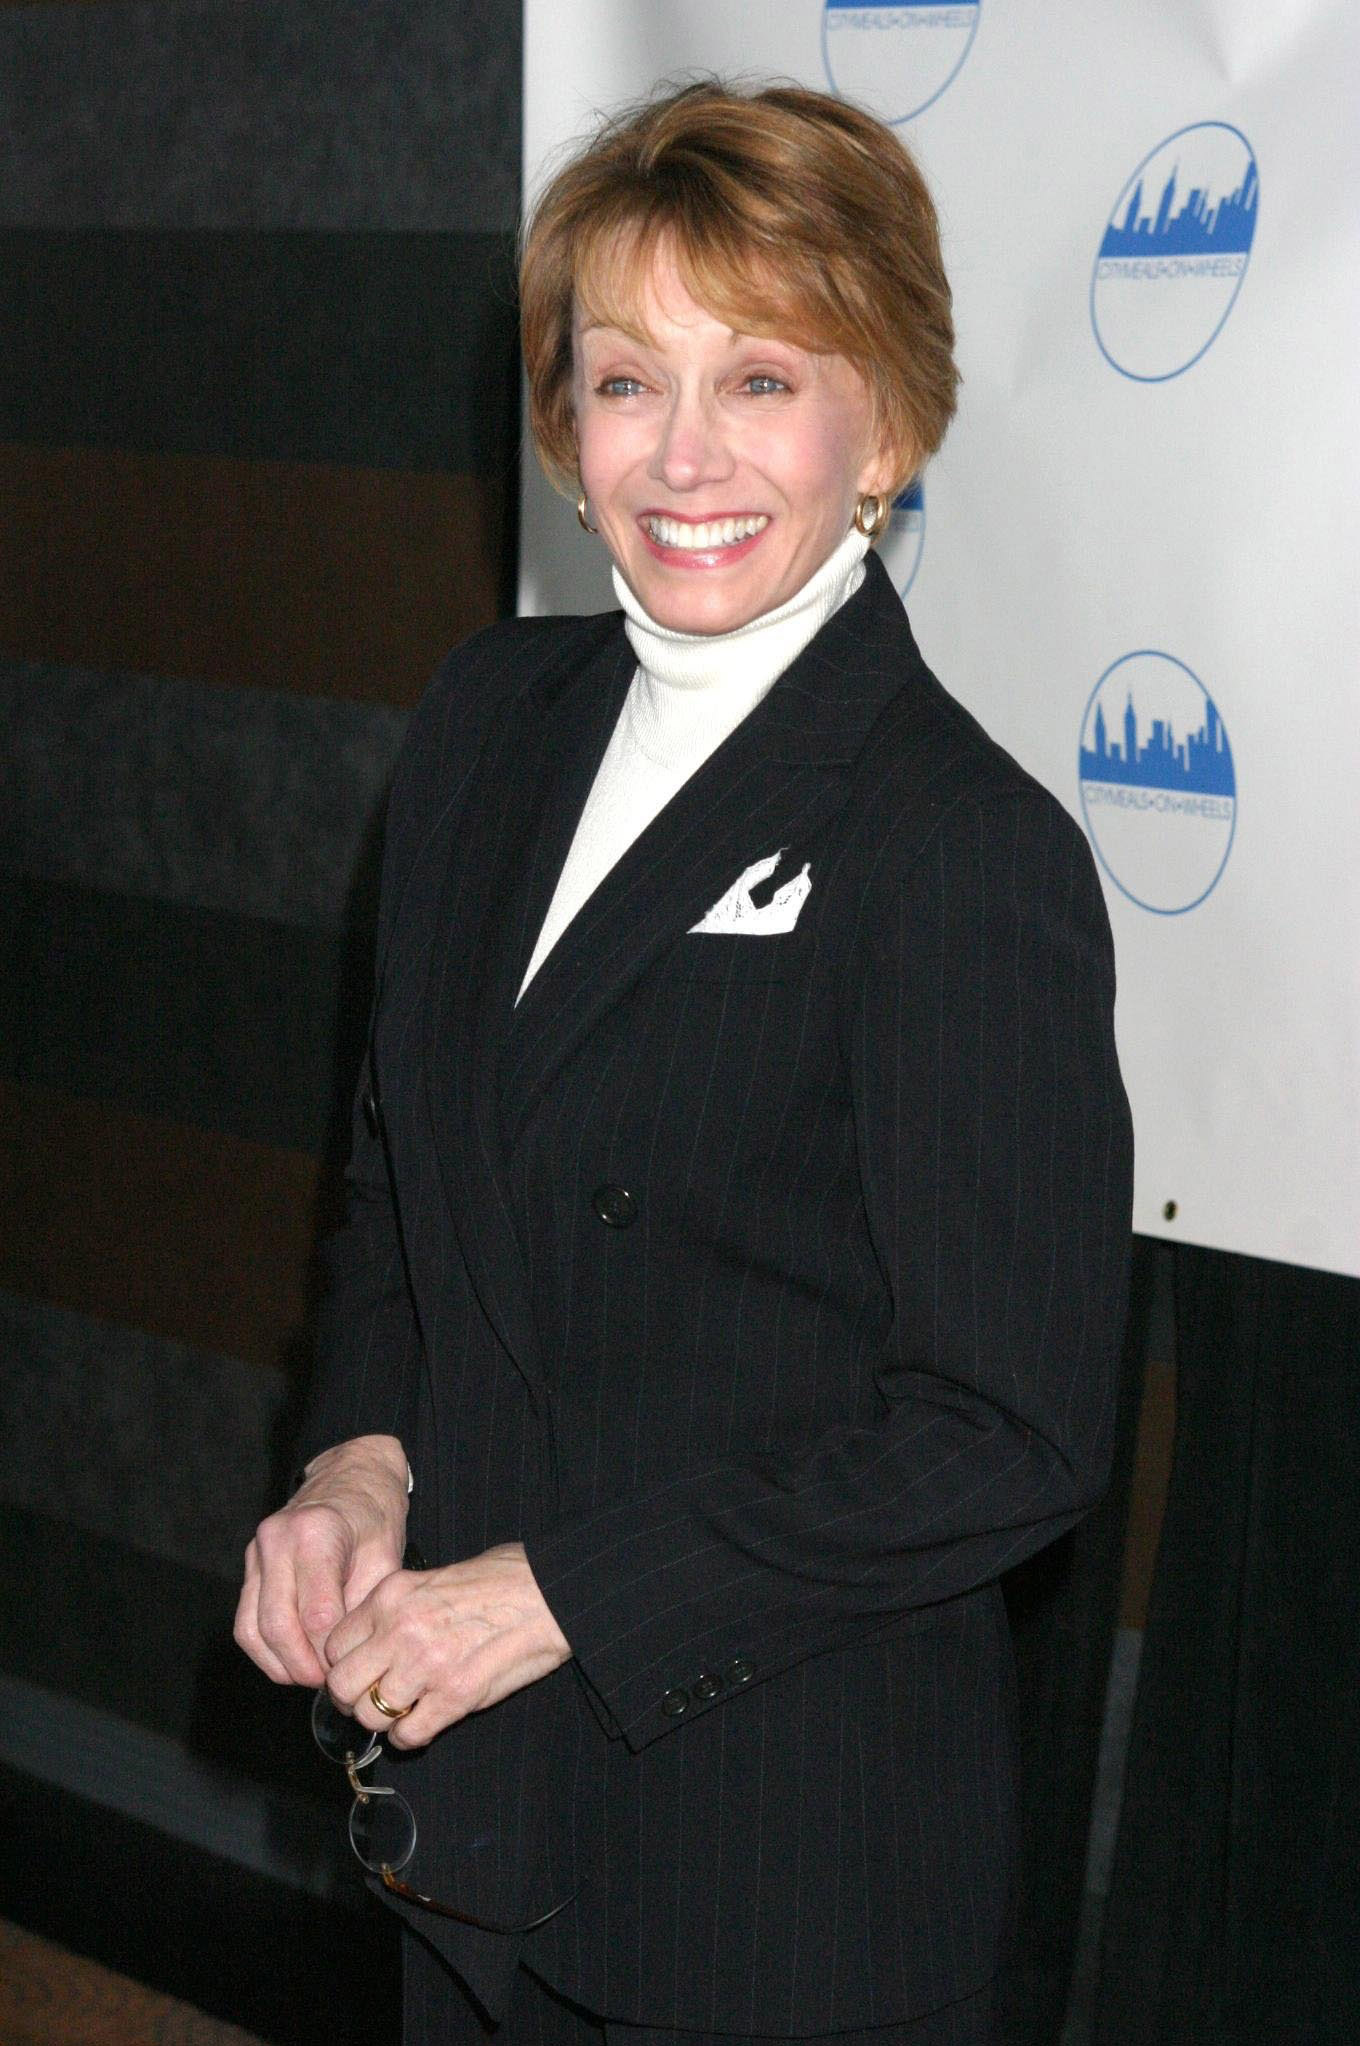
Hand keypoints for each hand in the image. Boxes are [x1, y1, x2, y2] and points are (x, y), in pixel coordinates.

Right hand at [234, 1434, 408, 1687]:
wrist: (351, 1476)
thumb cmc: (374, 1515)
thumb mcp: (386, 1556)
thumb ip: (365, 1605)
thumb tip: (347, 1656)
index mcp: (315, 1533)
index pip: (316, 1613)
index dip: (331, 1651)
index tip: (349, 1666)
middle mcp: (277, 1540)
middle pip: (277, 1625)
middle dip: (302, 1666)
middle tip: (328, 1684)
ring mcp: (257, 1552)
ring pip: (252, 1629)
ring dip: (279, 1664)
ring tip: (311, 1677)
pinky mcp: (250, 1565)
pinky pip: (245, 1621)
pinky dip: (265, 1650)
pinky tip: (291, 1661)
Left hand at [322, 1542, 571, 1749]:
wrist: (552, 1592)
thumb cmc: (504, 1576)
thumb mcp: (436, 1576)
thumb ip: (400, 1607)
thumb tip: (375, 1637)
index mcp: (392, 1595)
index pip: (334, 1644)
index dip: (343, 1663)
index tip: (359, 1669)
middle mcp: (401, 1630)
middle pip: (342, 1685)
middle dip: (351, 1698)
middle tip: (372, 1697)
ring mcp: (426, 1665)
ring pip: (370, 1714)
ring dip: (382, 1719)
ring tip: (402, 1711)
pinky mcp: (455, 1696)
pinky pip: (408, 1734)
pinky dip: (410, 1736)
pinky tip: (423, 1724)